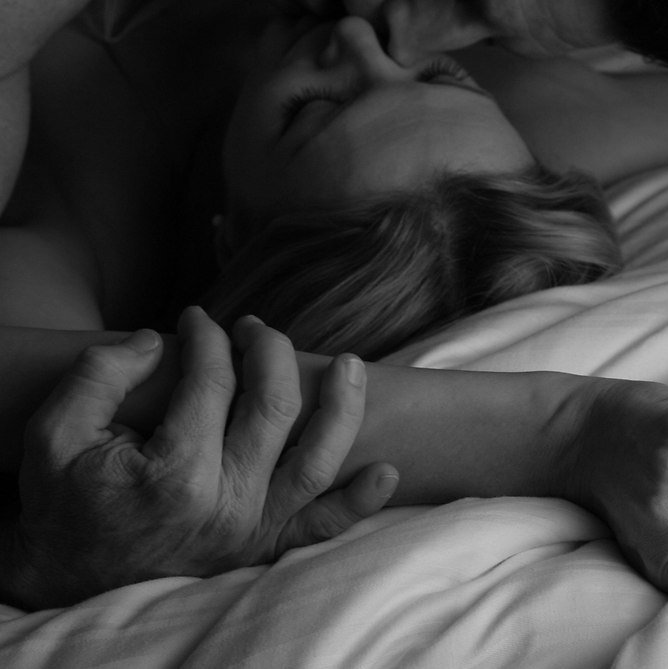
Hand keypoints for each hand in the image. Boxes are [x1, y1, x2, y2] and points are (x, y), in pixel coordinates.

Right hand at [4, 308, 397, 608]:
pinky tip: (387, 471)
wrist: (66, 573)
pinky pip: (321, 527)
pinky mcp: (263, 547)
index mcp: (174, 472)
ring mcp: (251, 529)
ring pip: (317, 461)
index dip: (208, 338)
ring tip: (352, 364)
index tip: (195, 319)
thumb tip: (161, 339)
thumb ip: (101, 375)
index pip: (213, 383)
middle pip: (274, 408)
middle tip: (254, 327)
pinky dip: (357, 502)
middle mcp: (225, 502)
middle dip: (270, 352)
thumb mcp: (55, 432)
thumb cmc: (64, 499)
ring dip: (342, 408)